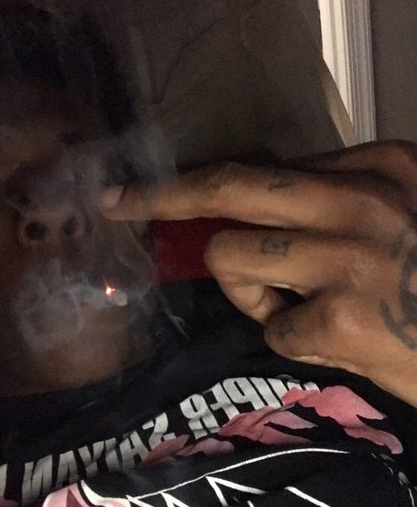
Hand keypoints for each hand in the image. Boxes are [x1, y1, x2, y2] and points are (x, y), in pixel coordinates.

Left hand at [101, 141, 416, 406]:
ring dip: (248, 289)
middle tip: (117, 202)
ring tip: (301, 307)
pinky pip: (270, 326)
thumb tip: (259, 208)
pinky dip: (290, 337)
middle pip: (233, 185)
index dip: (211, 181)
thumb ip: (339, 204)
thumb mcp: (404, 219)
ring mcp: (351, 256)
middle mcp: (364, 199)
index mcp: (384, 166)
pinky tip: (336, 340)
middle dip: (164, 194)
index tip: (169, 186)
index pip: (271, 168)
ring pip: (233, 254)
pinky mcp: (342, 317)